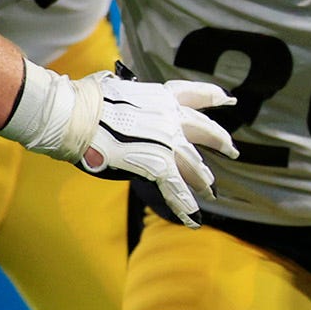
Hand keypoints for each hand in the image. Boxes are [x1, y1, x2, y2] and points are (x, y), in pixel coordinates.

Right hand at [3, 66, 236, 224]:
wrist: (78, 116)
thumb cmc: (86, 101)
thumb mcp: (115, 89)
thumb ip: (125, 94)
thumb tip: (112, 89)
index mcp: (161, 98)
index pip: (194, 94)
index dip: (213, 96)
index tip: (227, 99)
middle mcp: (171, 117)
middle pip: (204, 130)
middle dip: (220, 141)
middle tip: (232, 150)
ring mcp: (168, 141)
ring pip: (193, 164)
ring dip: (202, 179)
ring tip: (211, 191)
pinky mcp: (159, 164)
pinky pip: (176, 189)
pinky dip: (184, 206)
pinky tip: (193, 219)